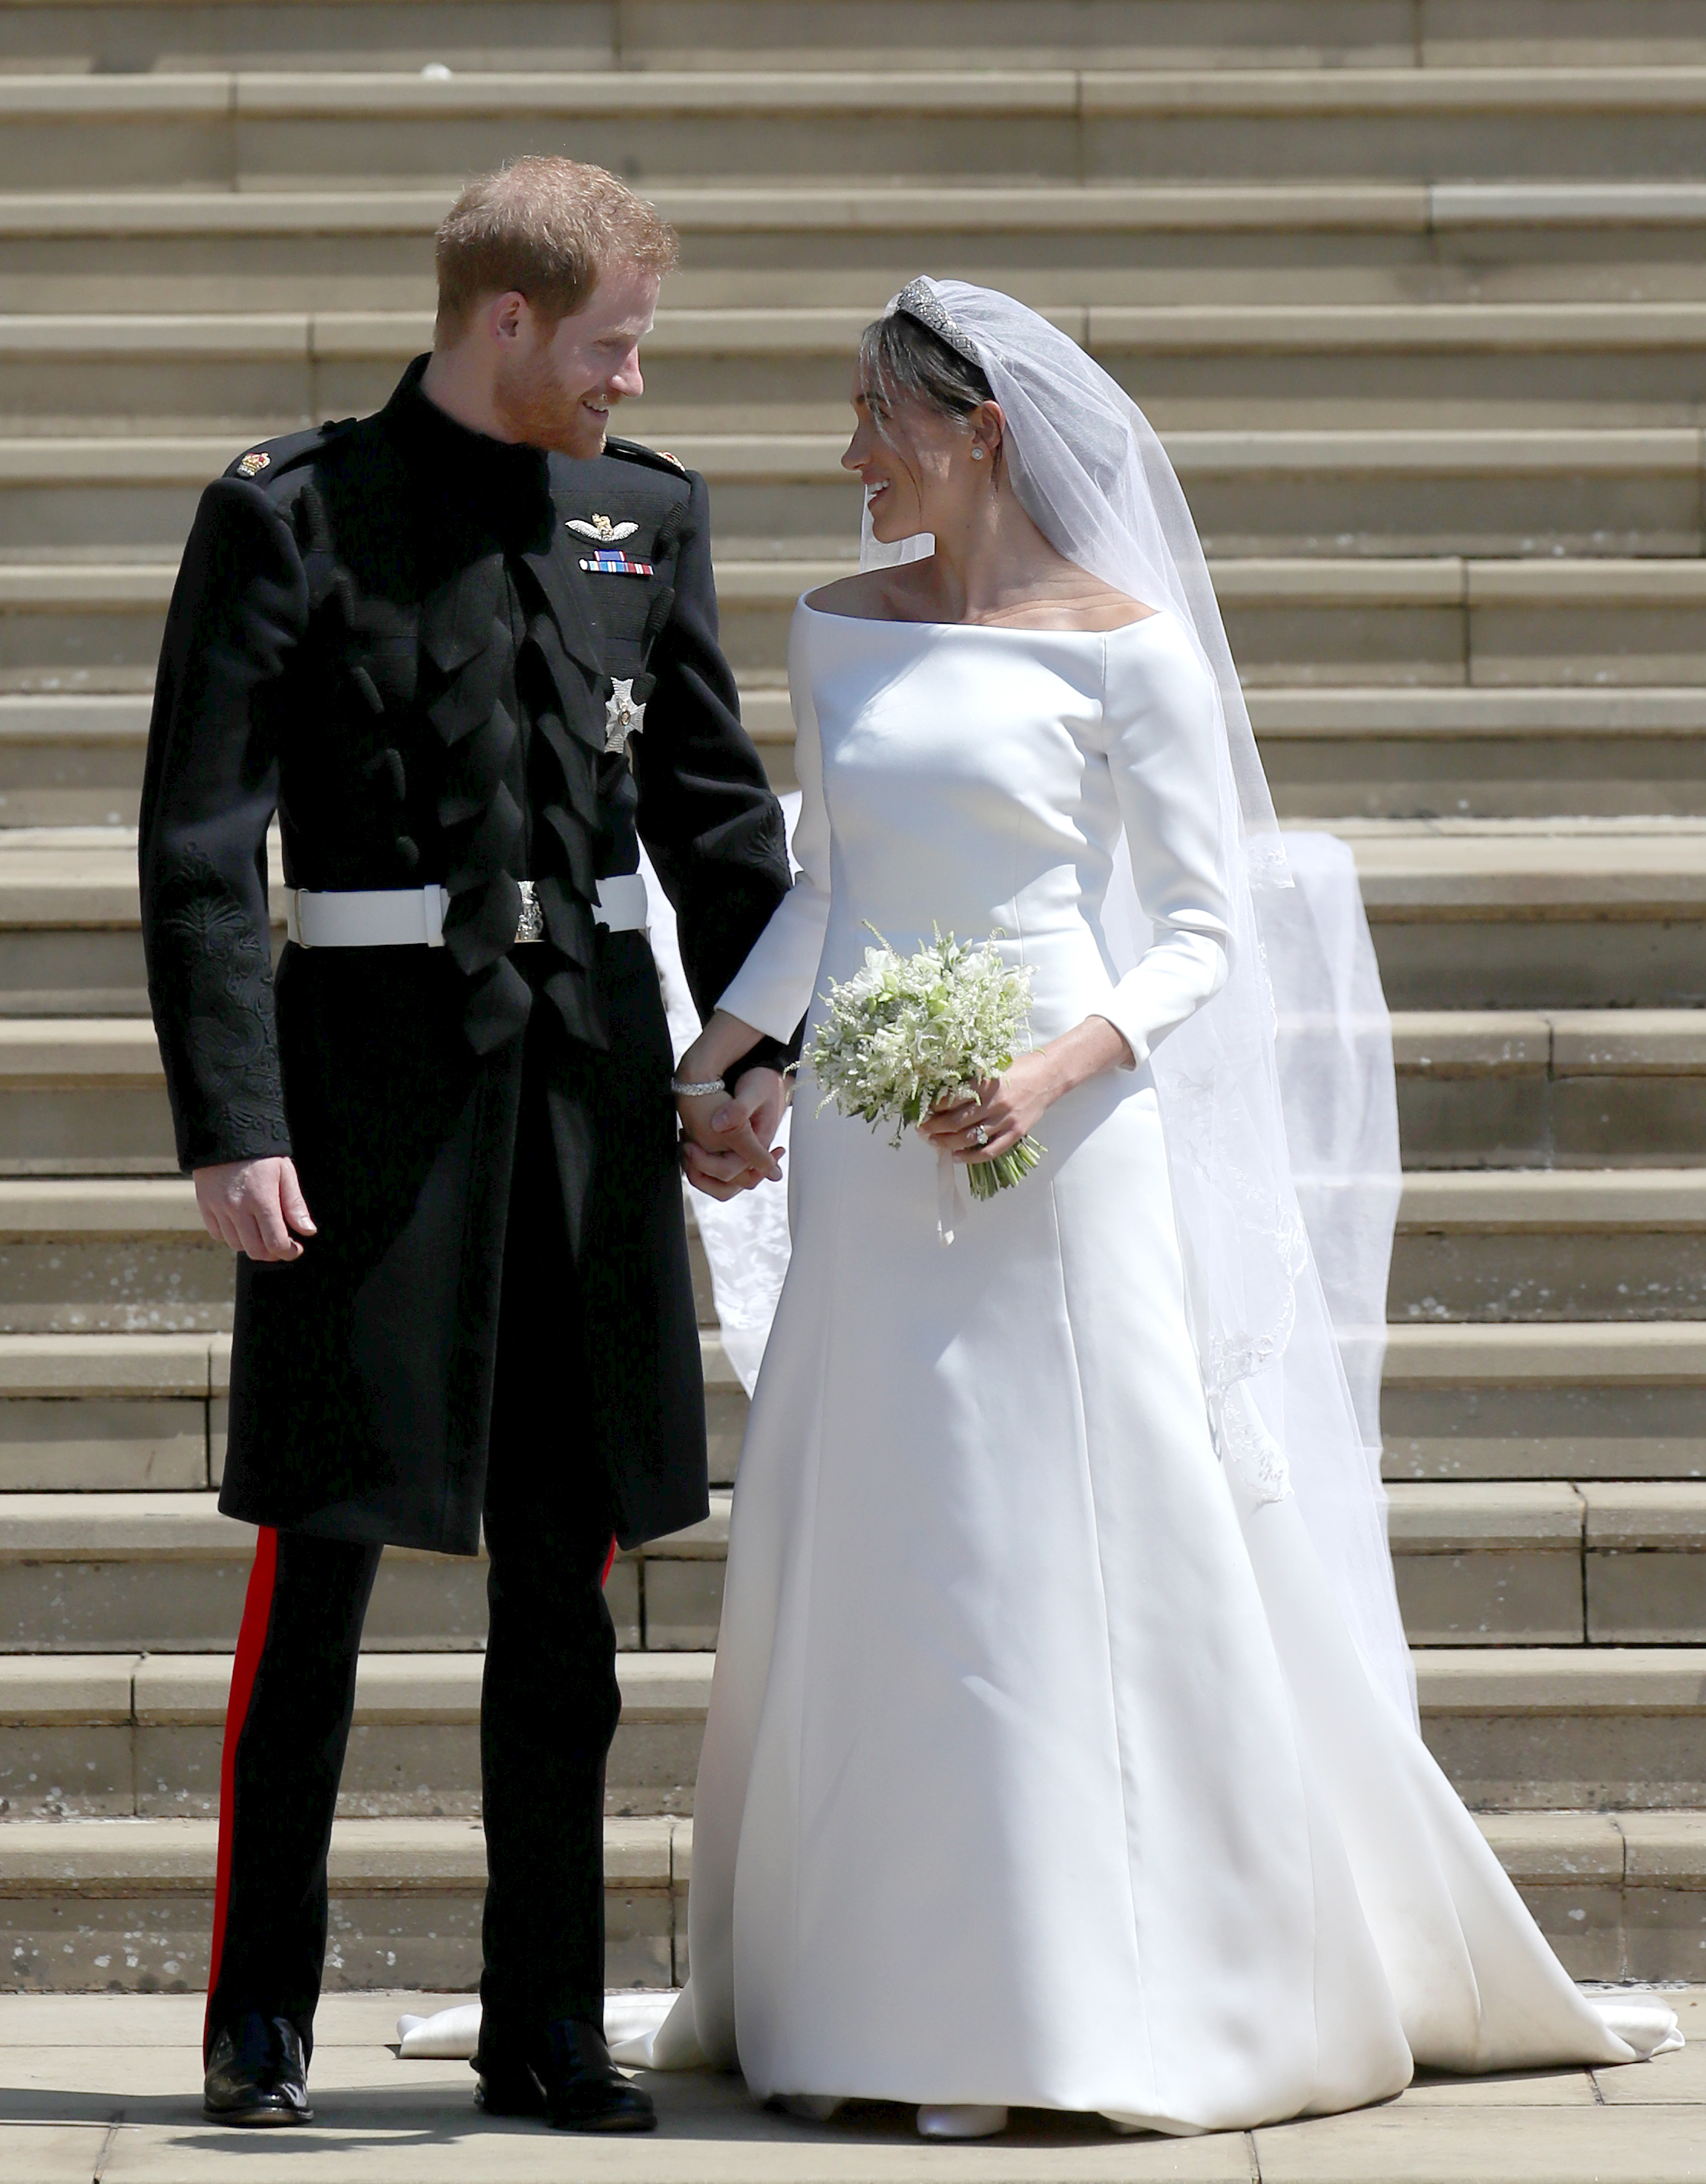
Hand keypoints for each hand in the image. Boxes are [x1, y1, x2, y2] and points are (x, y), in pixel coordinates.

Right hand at [194, 1156, 315, 1261]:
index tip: (295, 1248)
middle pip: (255, 1250)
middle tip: (281, 1244)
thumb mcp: (285, 1173)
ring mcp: (218, 1207)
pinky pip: (217, 1234)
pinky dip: (231, 1235)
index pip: (275, 1242)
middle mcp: (238, 1207)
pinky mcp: (205, 1204)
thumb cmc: (261, 1153)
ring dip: (251, 1245)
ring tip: (262, 1231)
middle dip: (272, 1253)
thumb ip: (295, 1204)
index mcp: (262, 1199)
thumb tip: (307, 1231)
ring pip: (236, 1244)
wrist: (226, 1132)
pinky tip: (242, 1224)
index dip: (288, 1251)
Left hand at [680, 1066, 787, 1201]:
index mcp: (759, 1145)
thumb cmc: (763, 1080)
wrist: (769, 1074)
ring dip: (699, 1170)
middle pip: (726, 1187)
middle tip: (686, 1149)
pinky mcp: (735, 1148)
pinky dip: (700, 1161)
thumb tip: (719, 1126)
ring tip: (686, 1146)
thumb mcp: (753, 1090)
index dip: (705, 1164)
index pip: (731, 1172)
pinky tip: (689, 1141)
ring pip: (719, 1181)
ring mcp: (743, 1153)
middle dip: (700, 1175)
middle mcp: (751, 1155)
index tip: (689, 1144)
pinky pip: (716, 1168)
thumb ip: (738, 1110)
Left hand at [916, 1052, 1060, 1166]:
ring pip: (970, 1138)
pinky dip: (971, 1157)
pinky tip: (957, 1157)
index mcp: (986, 1084)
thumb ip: (970, 1083)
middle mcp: (994, 1103)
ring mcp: (1006, 1120)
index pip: (952, 1099)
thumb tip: (942, 1097)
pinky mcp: (1015, 1133)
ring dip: (947, 1143)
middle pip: (956, 1121)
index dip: (934, 1107)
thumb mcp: (991, 1069)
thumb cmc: (1017, 1070)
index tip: (924, 1110)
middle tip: (922, 1129)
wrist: (1047, 1077)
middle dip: (935, 1127)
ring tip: (934, 1142)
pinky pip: (990, 1151)